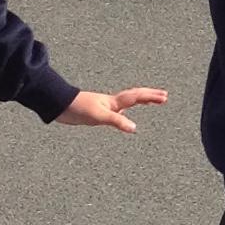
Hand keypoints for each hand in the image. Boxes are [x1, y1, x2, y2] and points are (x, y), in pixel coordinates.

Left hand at [55, 86, 169, 134]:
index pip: (137, 97)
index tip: (164, 97)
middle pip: (135, 96)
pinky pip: (118, 110)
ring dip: (140, 100)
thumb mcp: (99, 116)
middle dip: (150, 96)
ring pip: (127, 102)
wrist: (59, 105)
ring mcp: (105, 107)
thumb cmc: (77, 107)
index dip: (151, 97)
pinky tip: (124, 115)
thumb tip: (134, 128)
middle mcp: (112, 102)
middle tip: (164, 96)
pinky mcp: (98, 113)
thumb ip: (117, 121)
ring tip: (150, 101)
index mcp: (114, 102)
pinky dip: (126, 111)